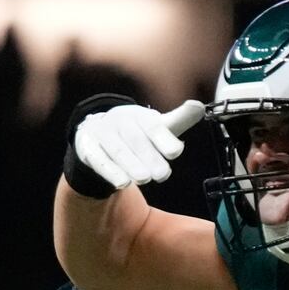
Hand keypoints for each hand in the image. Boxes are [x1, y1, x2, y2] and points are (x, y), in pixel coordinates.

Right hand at [70, 99, 203, 192]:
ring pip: (117, 150)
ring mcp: (102, 133)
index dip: (164, 138)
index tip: (176, 151)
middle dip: (149, 157)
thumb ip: (179, 120)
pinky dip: (110, 172)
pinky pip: (99, 160)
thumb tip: (199, 106)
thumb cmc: (137, 133)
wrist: (98, 132)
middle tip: (162, 174)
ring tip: (143, 179)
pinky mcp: (89, 148)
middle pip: (135, 140)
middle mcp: (120, 121)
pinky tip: (122, 183)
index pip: (153, 126)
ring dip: (130, 165)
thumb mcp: (158, 126)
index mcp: (140, 116)